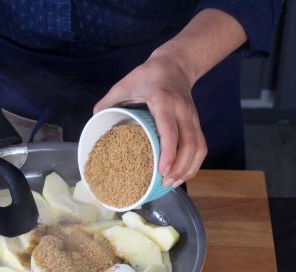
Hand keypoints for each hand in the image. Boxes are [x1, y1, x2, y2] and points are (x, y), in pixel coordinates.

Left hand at [94, 51, 206, 187]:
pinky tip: (181, 174)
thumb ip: (109, 101)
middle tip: (164, 183)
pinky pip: (201, 146)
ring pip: (199, 147)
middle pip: (190, 144)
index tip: (161, 170)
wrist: (175, 64)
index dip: (169, 153)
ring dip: (188, 169)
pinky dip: (193, 163)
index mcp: (163, 102)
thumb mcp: (124, 84)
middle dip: (179, 168)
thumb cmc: (147, 76)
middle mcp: (182, 110)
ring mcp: (192, 117)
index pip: (171, 131)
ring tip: (172, 183)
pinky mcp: (196, 122)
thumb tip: (94, 119)